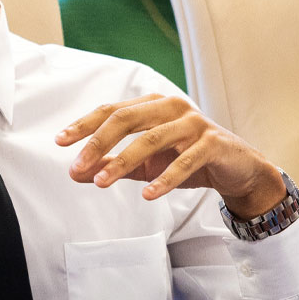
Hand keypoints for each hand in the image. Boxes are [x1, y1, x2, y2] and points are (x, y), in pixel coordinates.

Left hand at [56, 93, 285, 218]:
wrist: (237, 169)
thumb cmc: (188, 159)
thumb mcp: (145, 165)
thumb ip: (112, 166)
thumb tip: (76, 173)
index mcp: (153, 105)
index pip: (112, 110)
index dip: (85, 125)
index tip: (60, 141)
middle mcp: (171, 106)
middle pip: (126, 118)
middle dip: (98, 142)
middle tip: (77, 165)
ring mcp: (194, 122)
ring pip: (152, 138)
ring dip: (123, 162)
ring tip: (102, 182)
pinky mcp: (213, 143)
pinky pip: (185, 160)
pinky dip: (165, 178)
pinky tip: (147, 194)